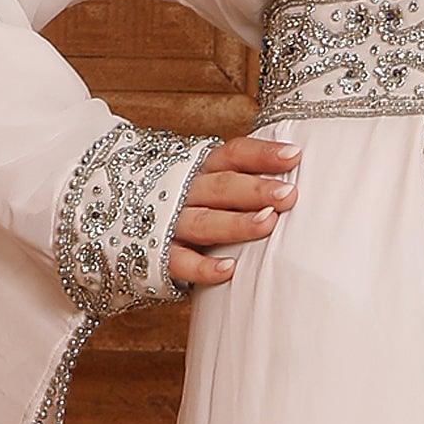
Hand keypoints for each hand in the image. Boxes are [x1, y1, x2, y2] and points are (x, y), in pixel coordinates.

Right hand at [169, 133, 300, 286]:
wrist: (125, 229)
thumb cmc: (191, 207)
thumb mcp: (211, 185)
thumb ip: (244, 180)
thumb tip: (297, 174)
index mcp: (202, 169)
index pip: (233, 154)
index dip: (262, 154)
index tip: (294, 155)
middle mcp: (186, 192)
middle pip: (221, 187)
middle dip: (255, 190)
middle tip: (288, 195)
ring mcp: (169, 223)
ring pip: (203, 222)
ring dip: (236, 223)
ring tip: (268, 223)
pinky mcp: (158, 255)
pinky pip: (179, 261)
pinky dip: (202, 267)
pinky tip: (229, 268)